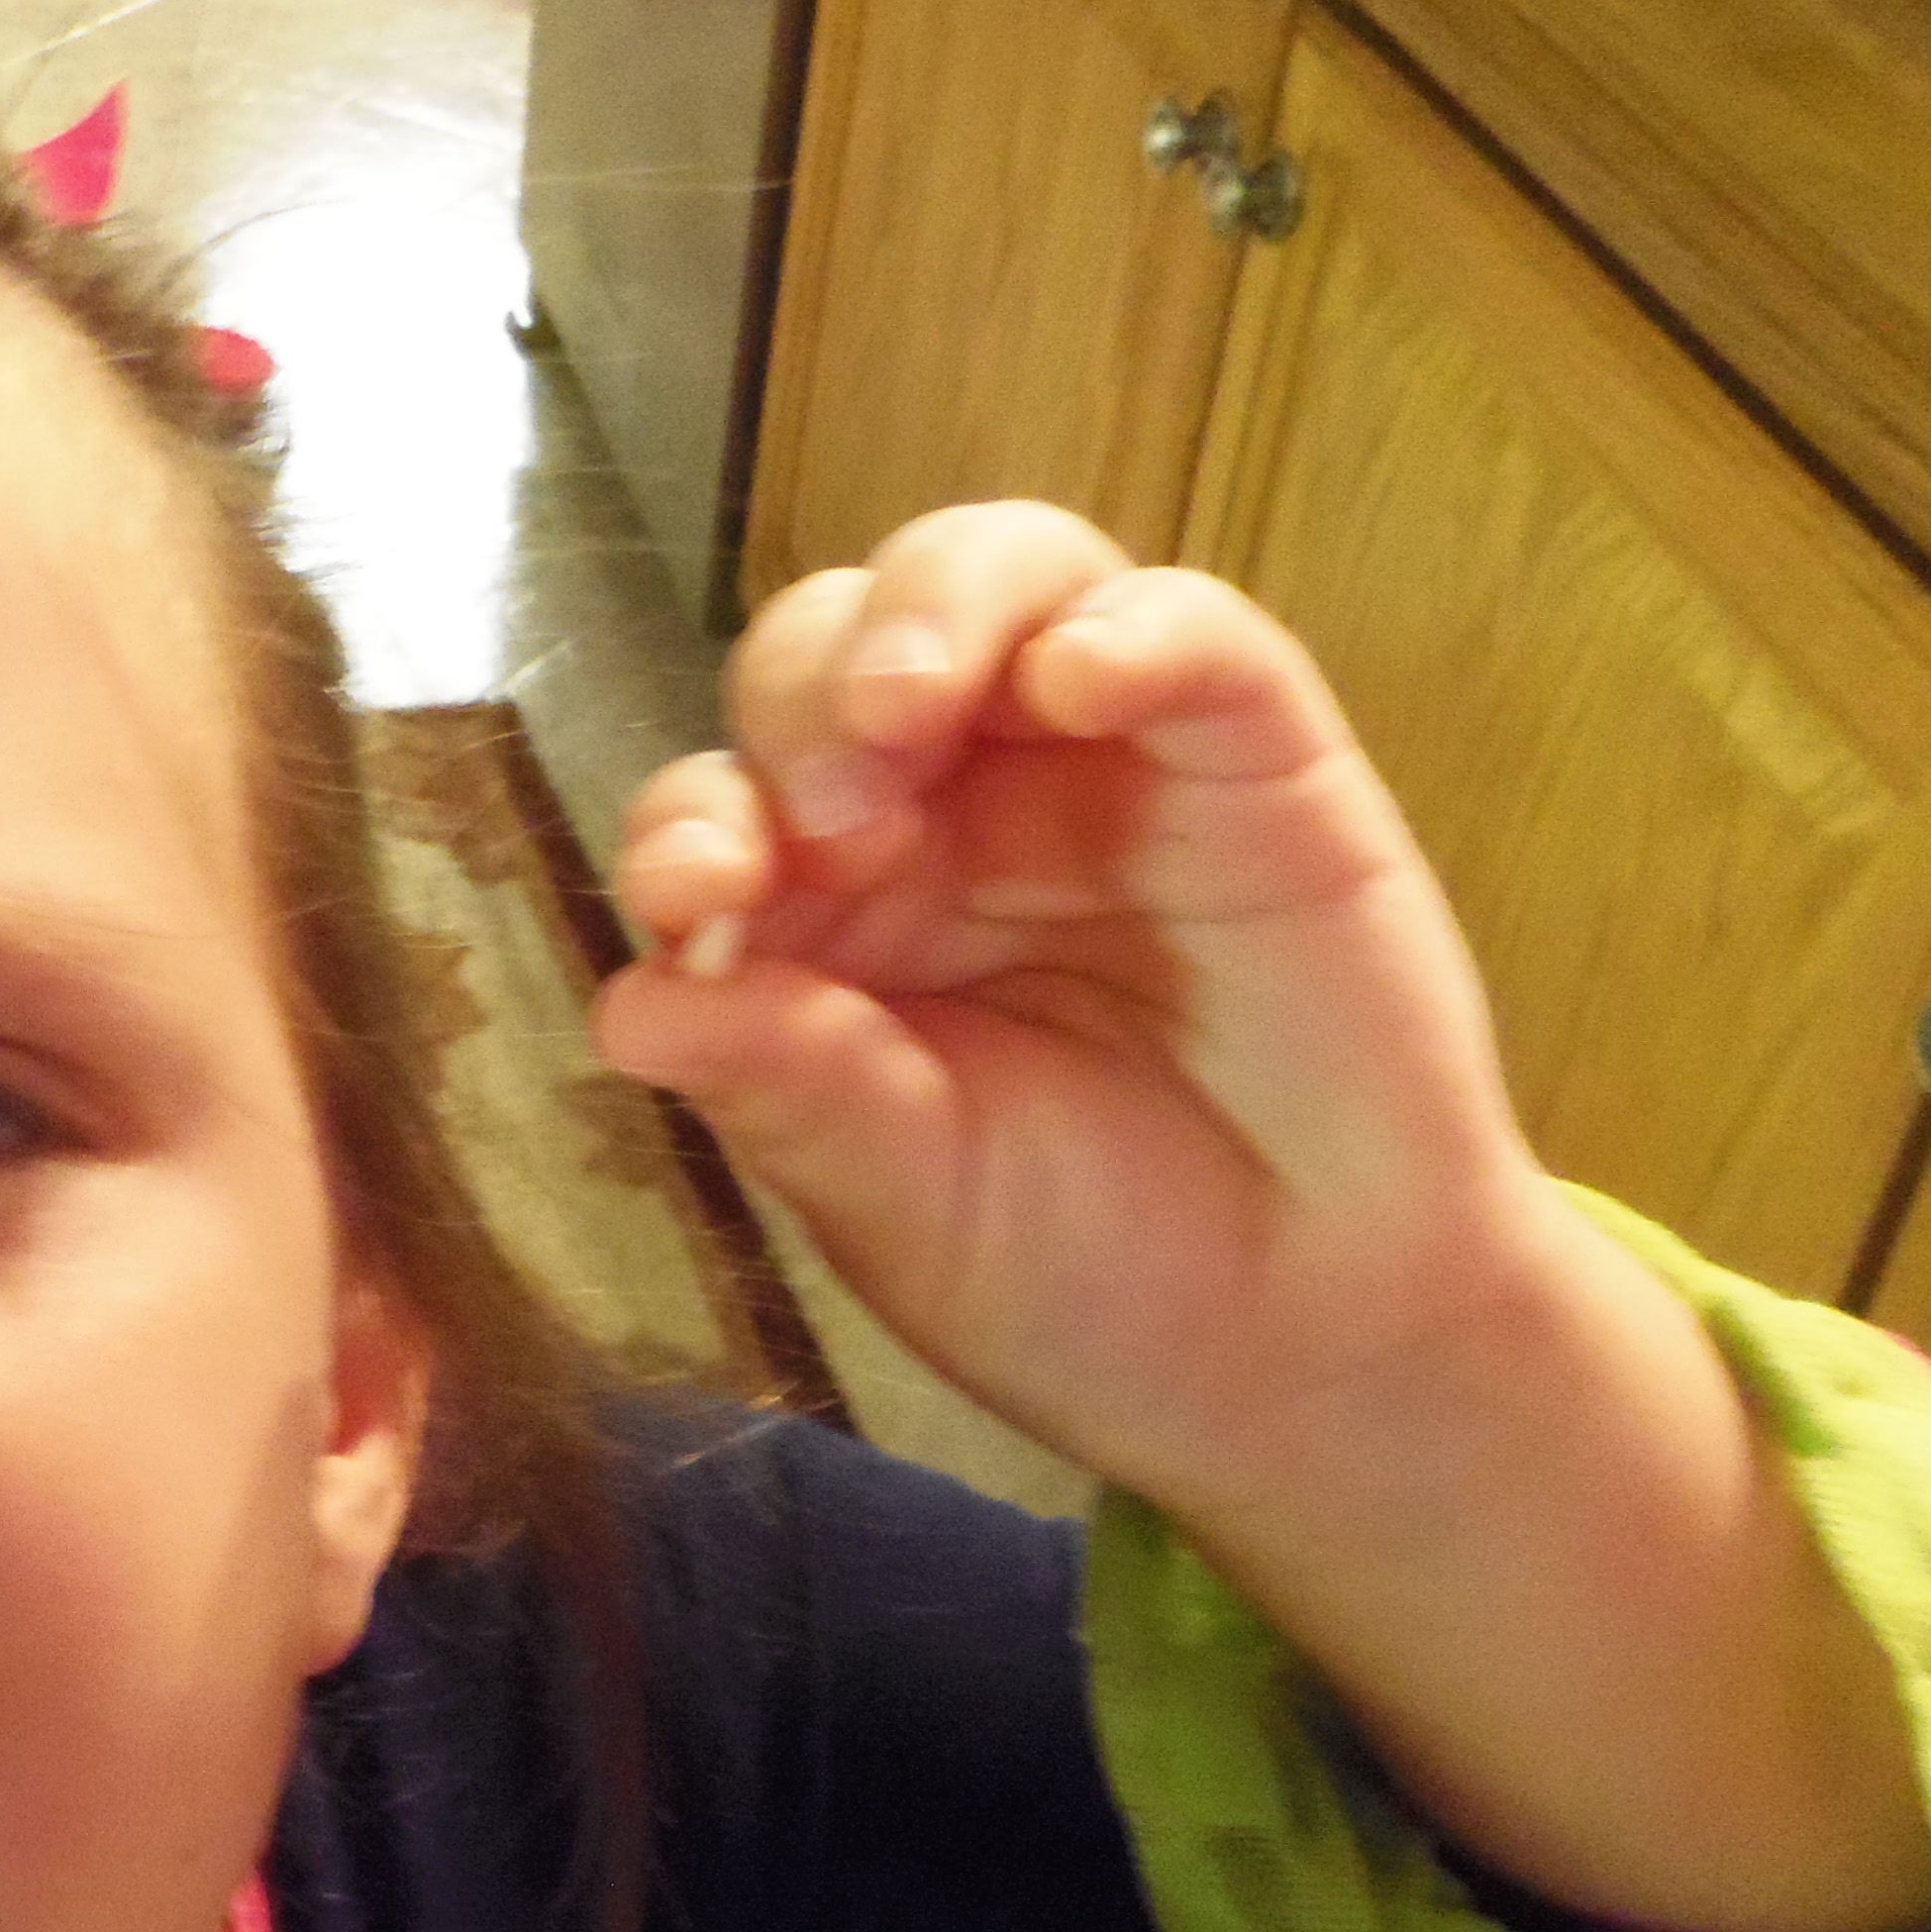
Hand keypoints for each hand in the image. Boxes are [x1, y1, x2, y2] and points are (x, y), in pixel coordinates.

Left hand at [590, 502, 1560, 1516]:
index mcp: (833, 915)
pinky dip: (1131, 627)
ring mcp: (1100, 764)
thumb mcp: (905, 1201)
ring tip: (904, 708)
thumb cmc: (1087, 1275)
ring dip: (930, 612)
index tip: (697, 901)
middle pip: (832, 649)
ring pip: (998, 579)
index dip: (690, 826)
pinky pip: (1190, 631)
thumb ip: (786, 1088)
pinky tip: (1081, 675)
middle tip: (830, 821)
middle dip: (804, 702)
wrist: (1303, 1352)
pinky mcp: (1255, 754)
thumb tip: (627, 1005)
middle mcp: (949, 811)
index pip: (721, 802)